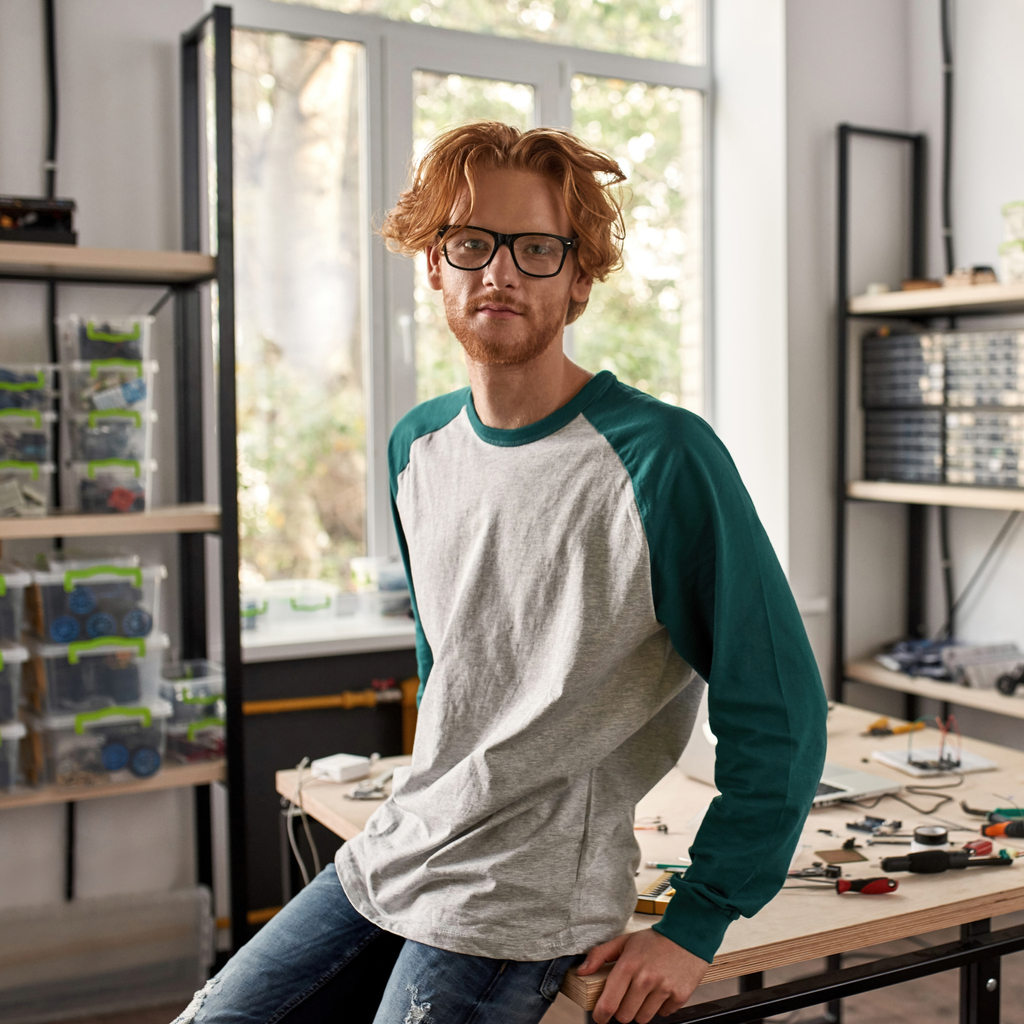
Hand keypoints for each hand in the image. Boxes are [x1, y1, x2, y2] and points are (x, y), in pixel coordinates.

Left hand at [577, 928, 708, 1023]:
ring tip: (645, 992)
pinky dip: (660, 1007)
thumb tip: (581, 972)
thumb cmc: (654, 940)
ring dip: (641, 1010)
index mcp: (628, 966)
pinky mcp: (679, 996)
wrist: (688, 934)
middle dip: (622, 1011)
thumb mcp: (624, 941)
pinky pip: (663, 1014)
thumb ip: (600, 955)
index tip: (600, 1016)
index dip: (601, 1015)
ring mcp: (663, 989)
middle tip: (626, 998)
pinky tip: (661, 990)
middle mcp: (645, 979)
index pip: (608, 1005)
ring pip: (643, 1019)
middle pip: (625, 1017)